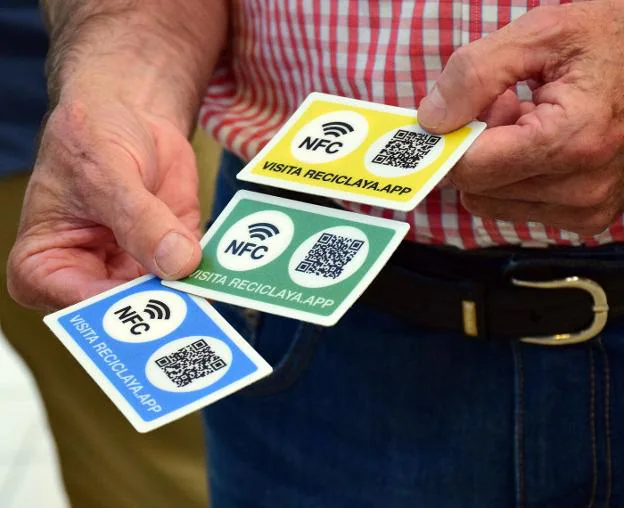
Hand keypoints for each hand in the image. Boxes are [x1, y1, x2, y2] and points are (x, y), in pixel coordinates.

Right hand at [7, 98, 201, 309]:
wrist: (130, 115)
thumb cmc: (92, 137)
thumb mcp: (107, 174)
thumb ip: (140, 220)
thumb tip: (177, 262)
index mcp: (46, 266)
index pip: (79, 305)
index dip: (117, 310)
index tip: (153, 307)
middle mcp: (91, 278)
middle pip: (127, 313)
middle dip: (162, 315)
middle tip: (193, 317)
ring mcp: (136, 270)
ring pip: (166, 300)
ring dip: (193, 299)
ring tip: (216, 303)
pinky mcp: (174, 256)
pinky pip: (195, 275)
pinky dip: (212, 275)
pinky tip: (228, 276)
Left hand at [418, 0, 623, 235]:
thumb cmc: (610, 43)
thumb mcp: (541, 34)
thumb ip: (476, 74)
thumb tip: (430, 120)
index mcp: (574, 138)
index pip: (473, 168)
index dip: (452, 139)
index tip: (454, 112)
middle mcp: (583, 187)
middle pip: (477, 187)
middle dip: (478, 145)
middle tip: (508, 103)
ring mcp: (586, 208)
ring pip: (490, 201)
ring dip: (496, 161)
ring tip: (530, 119)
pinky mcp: (585, 218)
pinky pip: (515, 207)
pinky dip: (515, 176)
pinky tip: (543, 141)